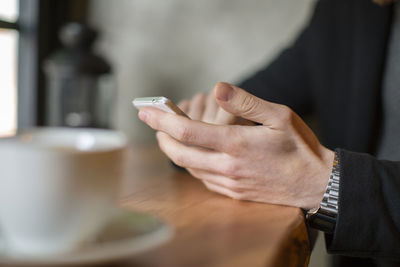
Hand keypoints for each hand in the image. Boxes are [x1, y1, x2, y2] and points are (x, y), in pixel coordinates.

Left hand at [138, 82, 333, 209]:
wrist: (315, 184)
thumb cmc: (299, 147)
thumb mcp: (279, 116)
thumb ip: (246, 102)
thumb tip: (217, 89)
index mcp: (235, 144)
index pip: (187, 131)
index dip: (162, 120)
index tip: (146, 111)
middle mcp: (227, 166)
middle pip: (180, 153)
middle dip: (161, 138)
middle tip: (154, 124)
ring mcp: (228, 183)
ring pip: (189, 168)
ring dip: (175, 151)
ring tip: (170, 136)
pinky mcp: (233, 193)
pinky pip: (203, 179)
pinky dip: (192, 165)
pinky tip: (194, 155)